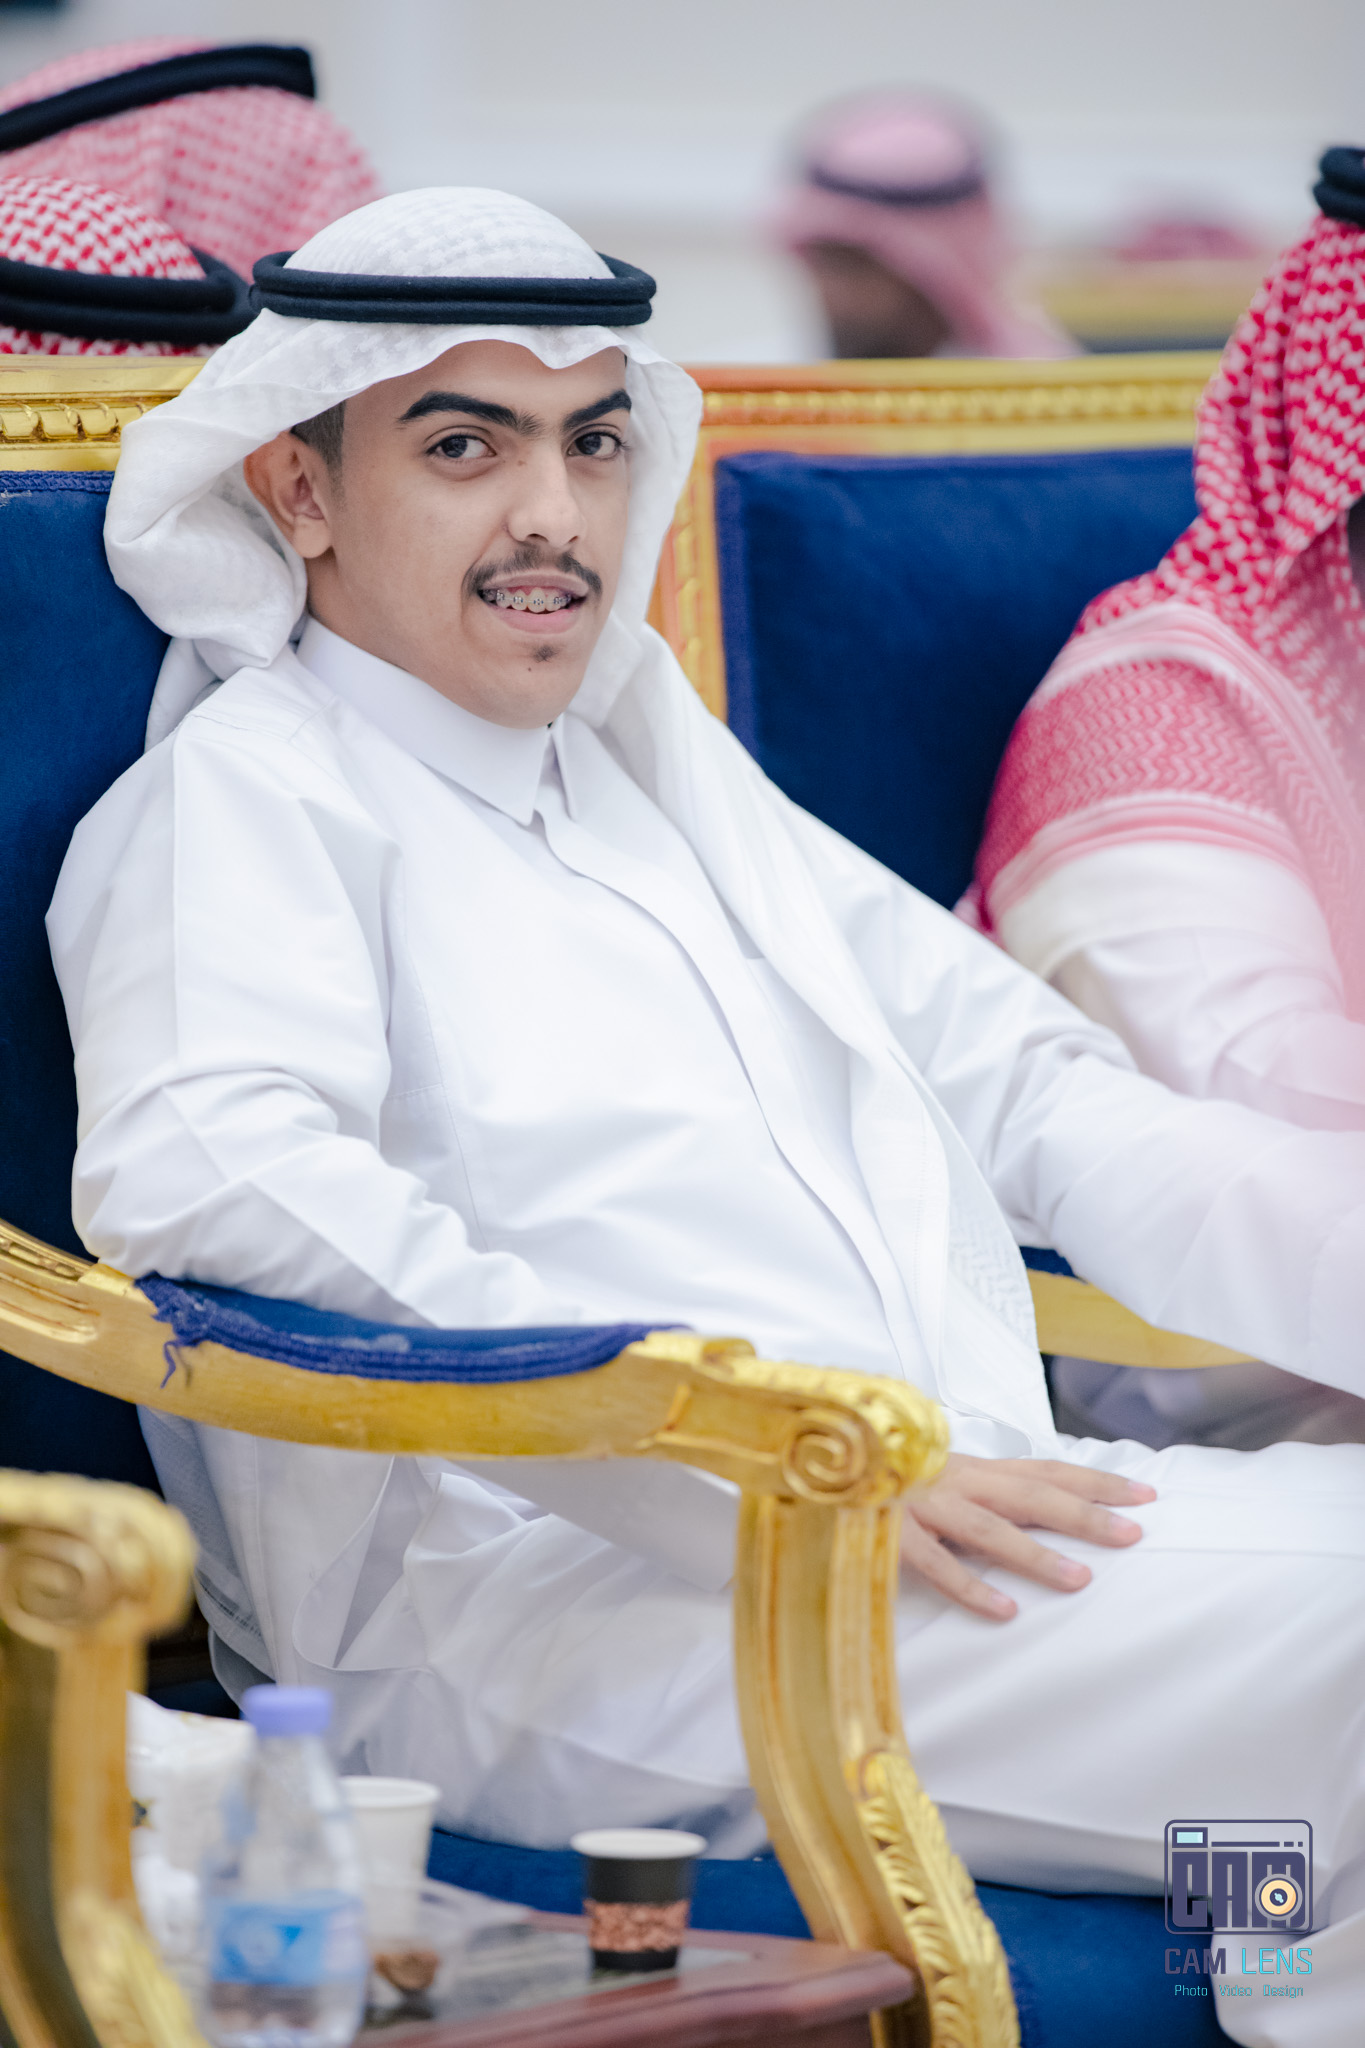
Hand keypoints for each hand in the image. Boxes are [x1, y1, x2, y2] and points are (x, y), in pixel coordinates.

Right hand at [899, 1454, 1155, 1621]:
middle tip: (1134, 1533)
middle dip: (1084, 1511)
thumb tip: (1041, 1512)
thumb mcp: (939, 1480)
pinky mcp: (891, 1535)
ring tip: (1081, 1578)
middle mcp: (954, 1479)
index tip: (1145, 1493)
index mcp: (971, 1467)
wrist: (816, 1467)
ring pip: (989, 1528)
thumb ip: (982, 1493)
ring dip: (1036, 1553)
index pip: (1044, 1468)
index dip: (1094, 1479)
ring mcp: (923, 1505)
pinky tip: (1004, 1612)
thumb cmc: (884, 1483)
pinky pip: (935, 1564)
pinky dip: (970, 1586)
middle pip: (1030, 1493)